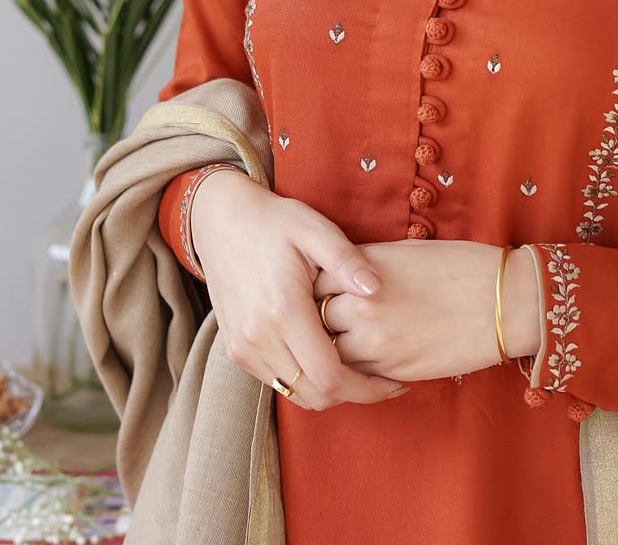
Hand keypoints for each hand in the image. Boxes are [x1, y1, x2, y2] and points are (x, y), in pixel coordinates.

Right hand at [188, 171, 410, 410]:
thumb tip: (376, 289)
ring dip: (329, 390)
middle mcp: (259, 337)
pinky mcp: (235, 349)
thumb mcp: (315, 229)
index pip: (330, 376)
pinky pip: (277, 381)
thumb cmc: (276, 222)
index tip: (394, 383)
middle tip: (383, 380)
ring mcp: (243, 347)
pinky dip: (305, 378)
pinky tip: (326, 354)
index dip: (366, 389)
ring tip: (359, 368)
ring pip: (295, 393)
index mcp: (283, 310)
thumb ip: (347, 260)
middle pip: (314, 396)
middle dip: (353, 395)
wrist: (223, 221)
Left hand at [311, 239, 540, 385]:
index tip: (317, 292)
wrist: (504, 301)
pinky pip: (357, 376)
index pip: (313, 282)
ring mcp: (375, 341)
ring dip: (332, 350)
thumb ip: (367, 266)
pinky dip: (356, 370)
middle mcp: (362, 304)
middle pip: (314, 320)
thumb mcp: (407, 252)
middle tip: (322, 323)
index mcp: (364, 269)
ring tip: (341, 344)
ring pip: (330, 354)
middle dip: (316, 322)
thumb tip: (343, 276)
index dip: (313, 289)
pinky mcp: (393, 370)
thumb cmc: (461, 267)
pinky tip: (368, 360)